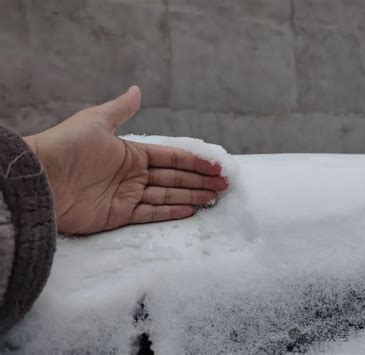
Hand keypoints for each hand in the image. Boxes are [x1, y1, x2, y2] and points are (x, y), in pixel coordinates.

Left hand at [24, 86, 227, 234]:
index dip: (194, 162)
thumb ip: (121, 109)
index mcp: (131, 153)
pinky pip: (151, 214)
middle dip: (199, 181)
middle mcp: (133, 175)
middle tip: (224, 185)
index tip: (215, 166)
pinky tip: (190, 210)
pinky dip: (171, 212)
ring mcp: (127, 196)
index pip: (171, 158)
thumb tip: (137, 90)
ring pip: (167, 196)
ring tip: (214, 197)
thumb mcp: (96, 121)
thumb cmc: (68, 146)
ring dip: (191, 196)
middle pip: (174, 178)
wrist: (41, 179)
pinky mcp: (119, 215)